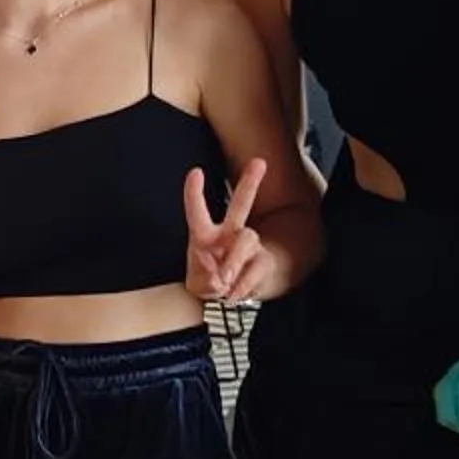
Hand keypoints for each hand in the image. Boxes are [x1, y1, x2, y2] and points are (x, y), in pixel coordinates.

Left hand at [185, 157, 275, 303]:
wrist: (228, 296)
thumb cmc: (208, 280)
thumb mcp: (199, 285)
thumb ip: (206, 282)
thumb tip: (221, 281)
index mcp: (204, 234)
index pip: (197, 211)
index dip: (195, 193)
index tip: (196, 172)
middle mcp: (229, 234)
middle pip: (241, 204)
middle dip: (250, 182)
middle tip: (259, 162)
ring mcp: (248, 245)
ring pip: (248, 239)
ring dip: (234, 260)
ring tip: (223, 280)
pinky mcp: (263, 260)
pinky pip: (258, 265)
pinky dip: (244, 283)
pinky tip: (233, 293)